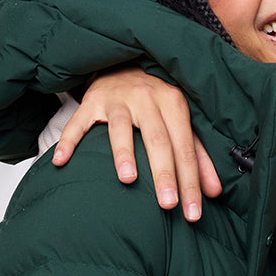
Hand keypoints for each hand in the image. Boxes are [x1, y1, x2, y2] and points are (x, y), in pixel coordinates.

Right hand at [51, 66, 221, 219]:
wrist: (125, 62)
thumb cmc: (156, 101)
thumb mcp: (180, 121)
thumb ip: (198, 155)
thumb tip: (215, 192)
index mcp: (174, 102)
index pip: (185, 147)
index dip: (191, 180)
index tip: (192, 213)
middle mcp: (147, 97)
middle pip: (158, 139)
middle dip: (164, 174)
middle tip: (168, 205)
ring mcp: (117, 98)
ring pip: (120, 127)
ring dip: (124, 153)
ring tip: (128, 180)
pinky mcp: (92, 101)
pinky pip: (78, 122)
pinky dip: (69, 141)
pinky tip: (60, 161)